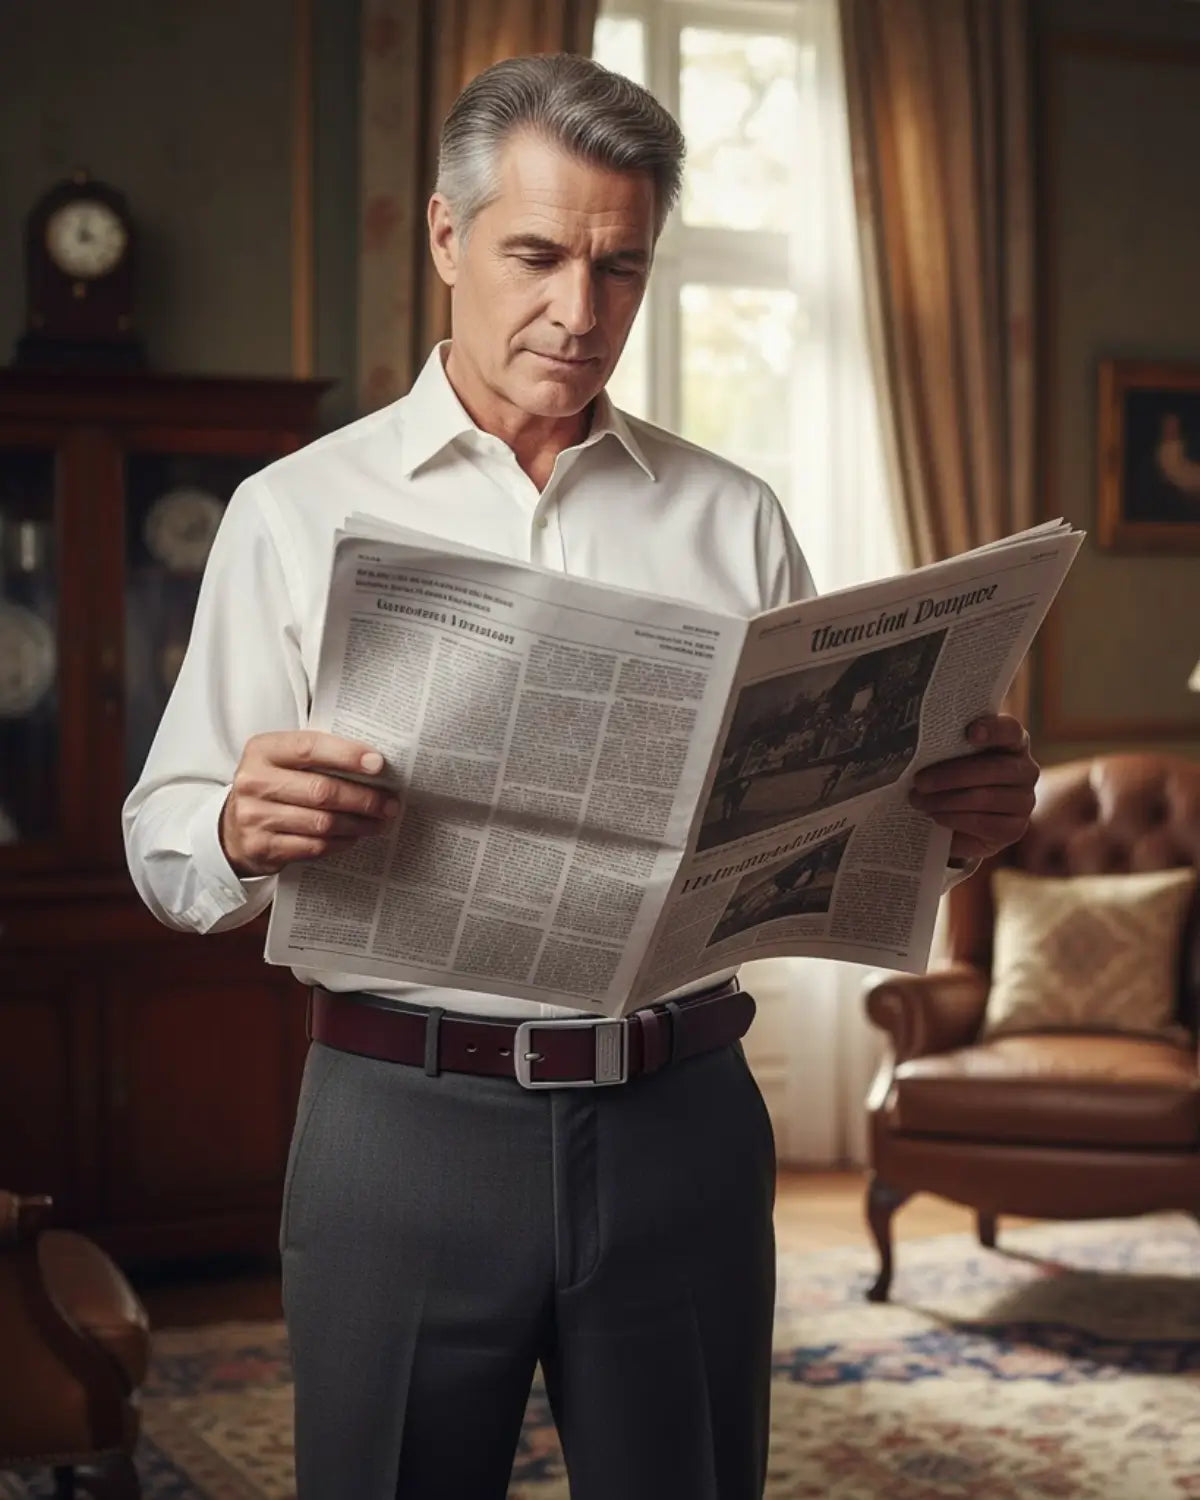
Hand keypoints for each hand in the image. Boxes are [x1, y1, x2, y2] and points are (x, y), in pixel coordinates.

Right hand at [219, 730, 399, 876]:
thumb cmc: (272, 786)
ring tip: (380, 821)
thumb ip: (318, 755)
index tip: (378, 764)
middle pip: (321, 790)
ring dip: (358, 823)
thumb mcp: (283, 761)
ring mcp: (255, 817)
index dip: (347, 755)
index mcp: (263, 750)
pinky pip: (314, 846)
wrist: (232, 828)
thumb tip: (373, 763)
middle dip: (364, 798)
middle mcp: (254, 781)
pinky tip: (355, 836)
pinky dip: (341, 842)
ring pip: (321, 822)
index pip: (309, 748)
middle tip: (391, 803)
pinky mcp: (262, 847)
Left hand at [908, 714, 1037, 861]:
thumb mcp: (954, 757)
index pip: (1010, 730)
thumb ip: (949, 745)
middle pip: (991, 769)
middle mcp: (1025, 770)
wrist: (966, 819)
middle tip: (918, 781)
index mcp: (1013, 742)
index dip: (993, 730)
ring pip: (983, 798)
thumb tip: (917, 743)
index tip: (970, 732)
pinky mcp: (1015, 829)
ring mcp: (1025, 801)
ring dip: (944, 800)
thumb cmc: (956, 777)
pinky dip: (954, 819)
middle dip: (949, 776)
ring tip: (918, 801)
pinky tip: (936, 815)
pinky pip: (982, 823)